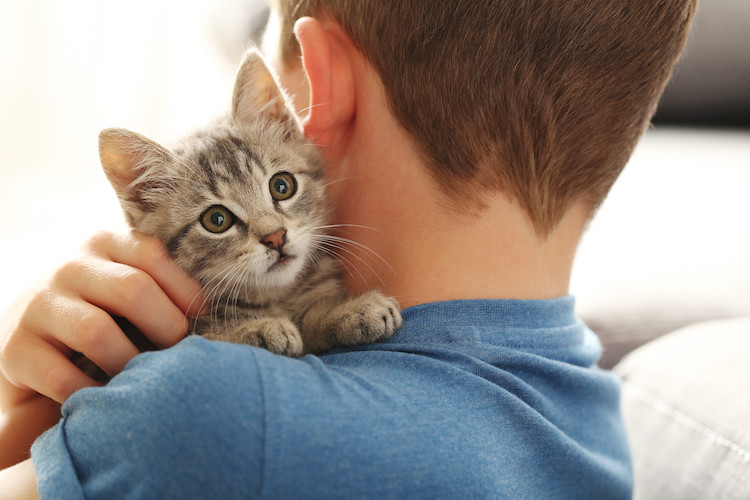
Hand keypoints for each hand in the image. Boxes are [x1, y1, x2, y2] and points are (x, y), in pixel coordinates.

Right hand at [0, 231, 203, 407]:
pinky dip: (93, 392)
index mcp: (104, 244)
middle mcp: (70, 266)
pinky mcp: (15, 348)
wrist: (29, 341)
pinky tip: (109, 398)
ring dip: (130, 363)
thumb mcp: (126, 288)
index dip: (184, 288)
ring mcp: (39, 304)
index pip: (152, 254)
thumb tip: (211, 312)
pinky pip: (62, 376)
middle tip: (179, 354)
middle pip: (132, 290)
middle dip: (166, 327)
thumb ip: (160, 286)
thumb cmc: (102, 314)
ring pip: (97, 332)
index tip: (203, 318)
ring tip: (146, 380)